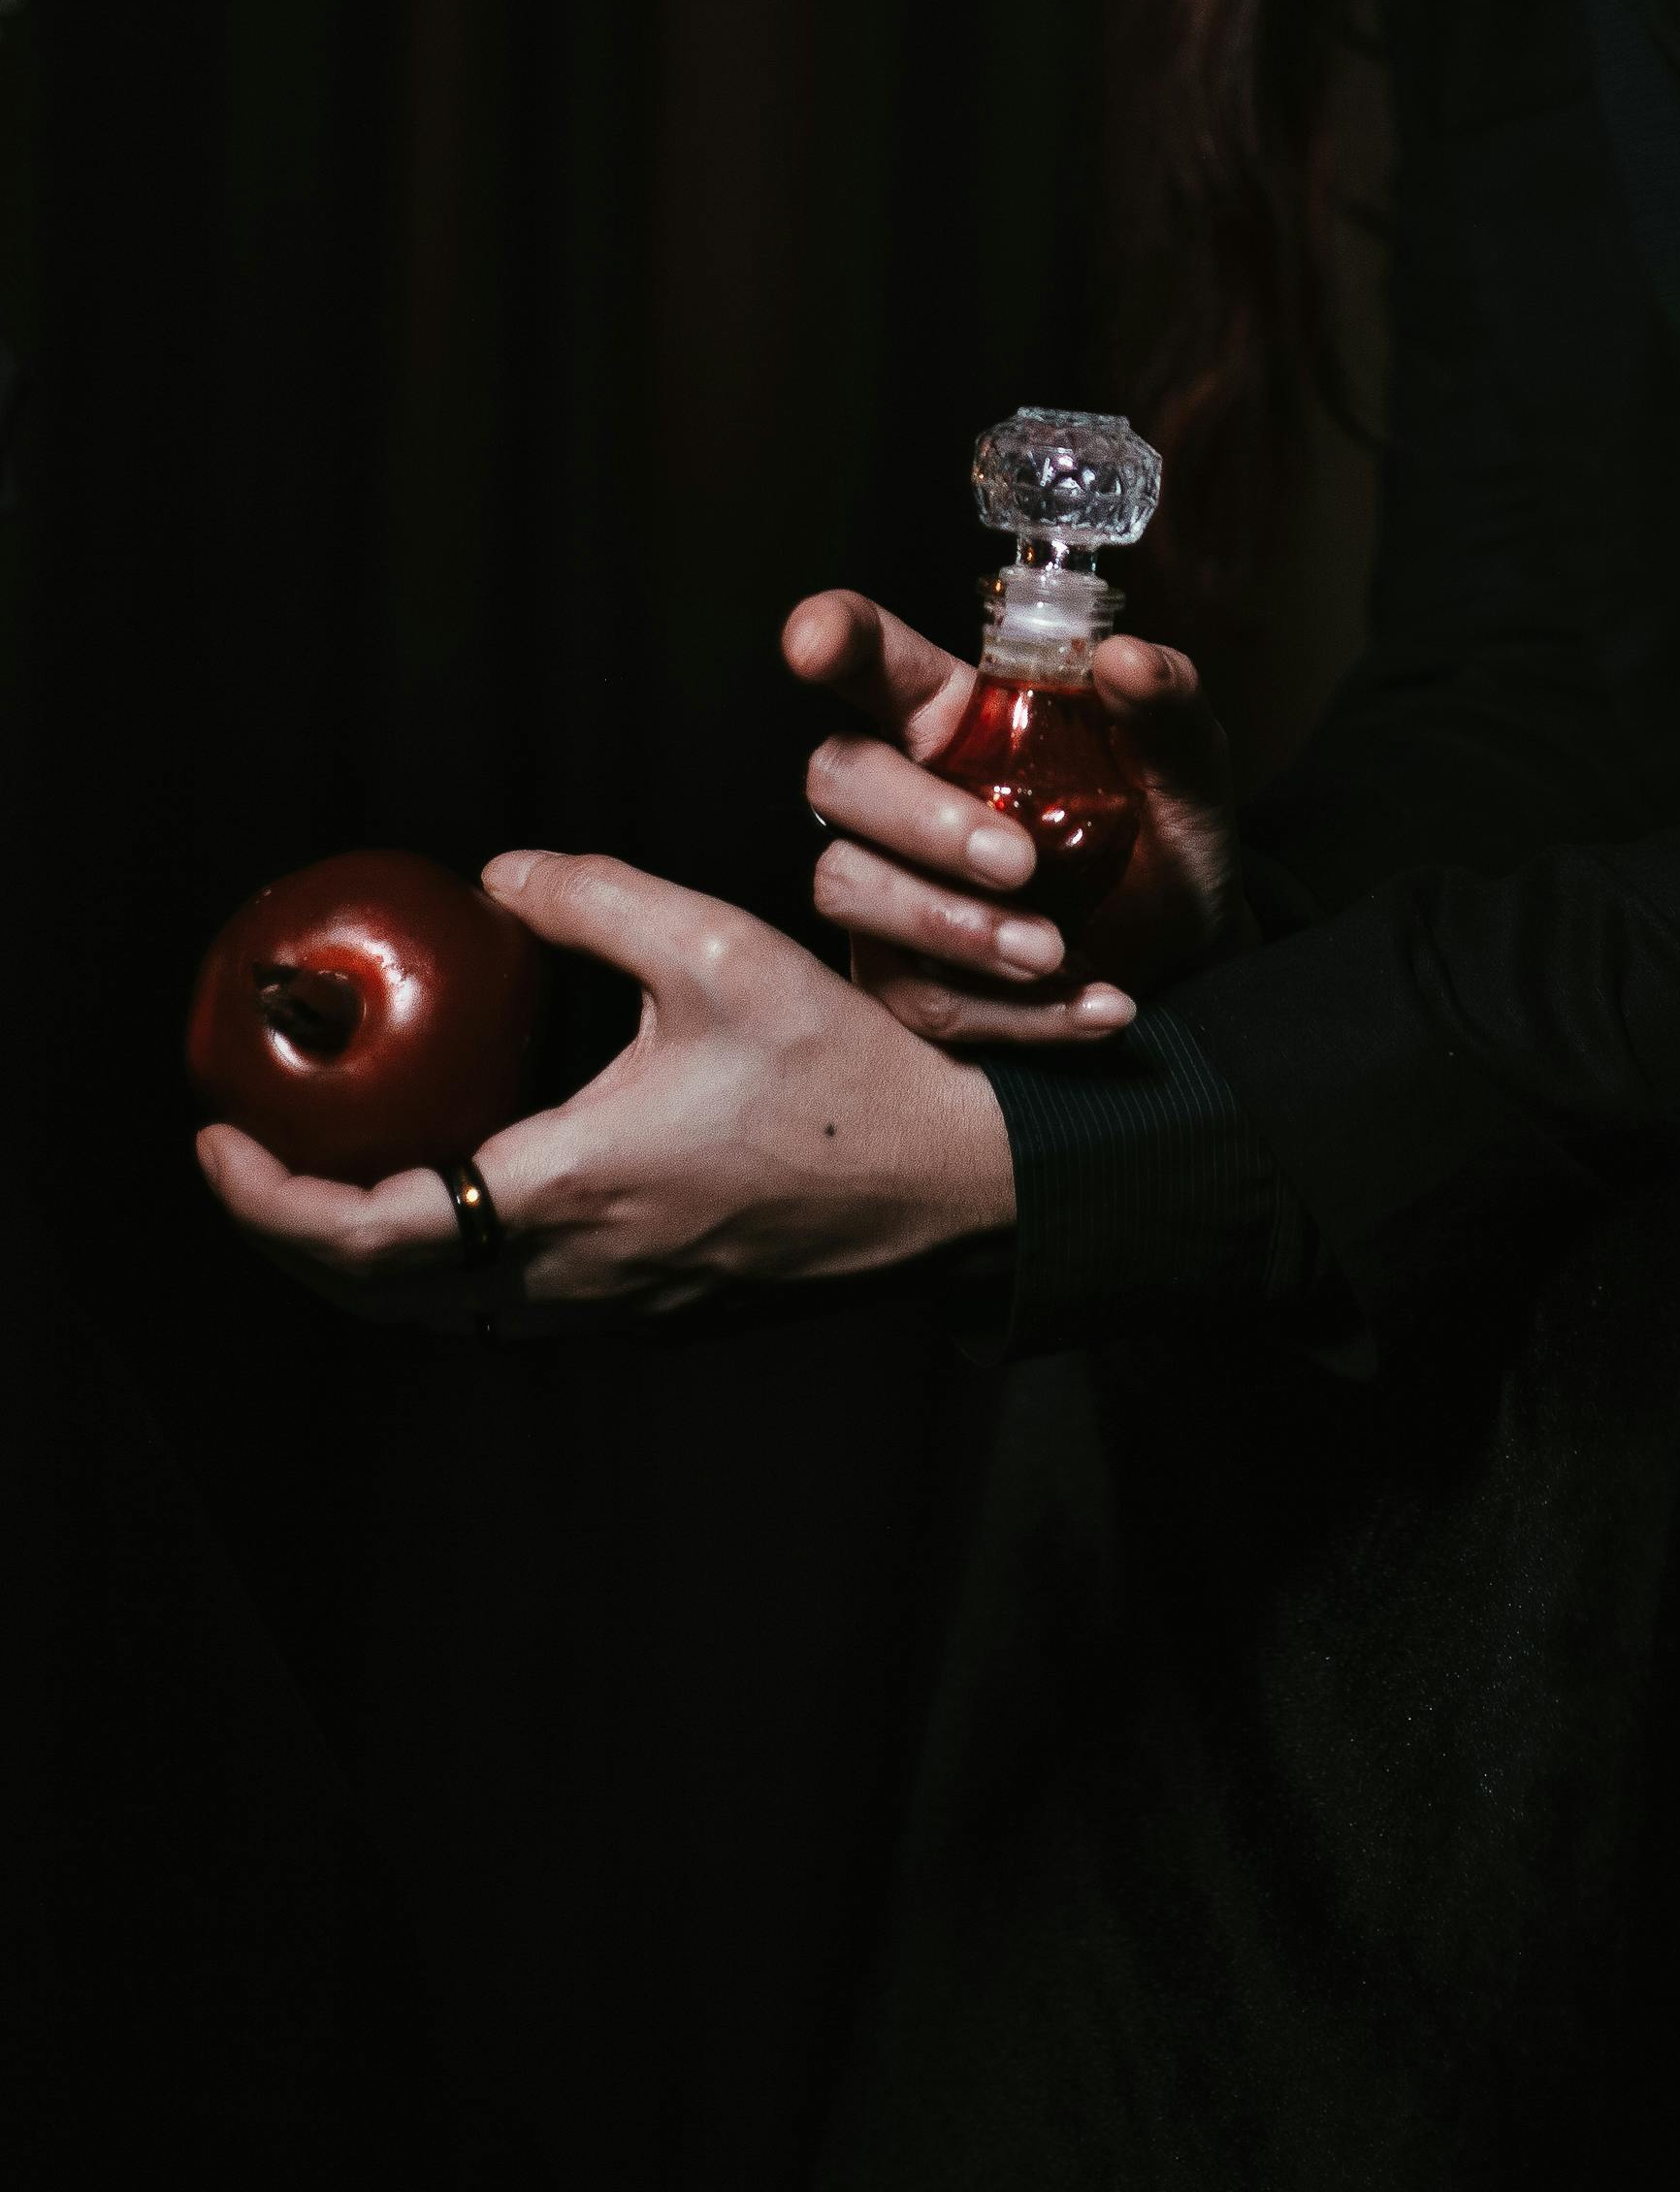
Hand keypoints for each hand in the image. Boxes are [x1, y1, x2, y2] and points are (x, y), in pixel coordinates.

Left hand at [194, 849, 1014, 1328]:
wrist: (951, 1183)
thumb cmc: (845, 1071)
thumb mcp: (718, 949)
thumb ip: (593, 897)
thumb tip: (498, 875)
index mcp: (570, 1191)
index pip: (368, 1235)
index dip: (267, 1200)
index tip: (216, 1138)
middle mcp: (573, 1274)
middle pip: (375, 1294)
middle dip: (286, 1233)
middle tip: (246, 1156)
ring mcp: (610, 1309)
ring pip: (438, 1311)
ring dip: (362, 1257)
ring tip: (330, 1171)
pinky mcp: (648, 1316)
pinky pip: (503, 1306)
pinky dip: (440, 1265)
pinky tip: (454, 1188)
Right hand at [784, 588, 1247, 1048]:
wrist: (1186, 965)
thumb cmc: (1165, 843)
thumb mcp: (1187, 771)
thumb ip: (1167, 707)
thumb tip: (1124, 658)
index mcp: (961, 716)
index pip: (876, 659)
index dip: (834, 636)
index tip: (814, 642)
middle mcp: (905, 789)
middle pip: (838, 777)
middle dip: (920, 820)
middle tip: (1021, 864)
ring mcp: (890, 885)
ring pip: (849, 885)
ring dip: (955, 927)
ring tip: (1058, 953)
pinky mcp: (900, 976)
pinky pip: (913, 995)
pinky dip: (1009, 1011)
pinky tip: (1091, 1004)